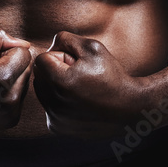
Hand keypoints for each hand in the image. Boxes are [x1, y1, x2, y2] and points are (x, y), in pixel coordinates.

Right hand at [0, 29, 32, 134]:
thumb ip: (0, 37)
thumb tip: (23, 43)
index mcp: (4, 79)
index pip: (24, 53)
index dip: (6, 50)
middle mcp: (12, 99)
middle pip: (26, 69)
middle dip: (10, 64)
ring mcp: (11, 113)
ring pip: (24, 83)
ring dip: (10, 79)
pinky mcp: (10, 121)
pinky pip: (18, 97)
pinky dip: (7, 92)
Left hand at [33, 31, 147, 137]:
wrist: (128, 107)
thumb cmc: (111, 75)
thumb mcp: (92, 47)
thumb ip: (65, 39)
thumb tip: (49, 46)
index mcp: (60, 81)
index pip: (40, 60)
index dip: (58, 56)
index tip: (75, 63)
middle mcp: (54, 103)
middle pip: (39, 76)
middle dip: (54, 71)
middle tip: (77, 75)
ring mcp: (55, 118)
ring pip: (42, 92)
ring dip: (55, 86)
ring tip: (78, 88)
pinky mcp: (57, 127)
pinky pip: (48, 107)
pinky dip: (58, 102)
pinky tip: (77, 102)